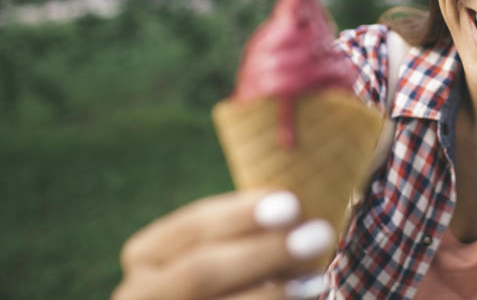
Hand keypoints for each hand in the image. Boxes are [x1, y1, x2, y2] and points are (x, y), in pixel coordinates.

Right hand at [112, 189, 333, 299]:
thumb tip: (294, 208)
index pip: (192, 227)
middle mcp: (138, 293)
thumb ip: (250, 233)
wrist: (216, 298)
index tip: (294, 202)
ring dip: (272, 293)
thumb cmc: (231, 275)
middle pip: (200, 271)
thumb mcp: (229, 250)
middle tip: (321, 234)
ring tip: (318, 279)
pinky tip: (306, 299)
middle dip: (265, 252)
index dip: (242, 214)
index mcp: (147, 255)